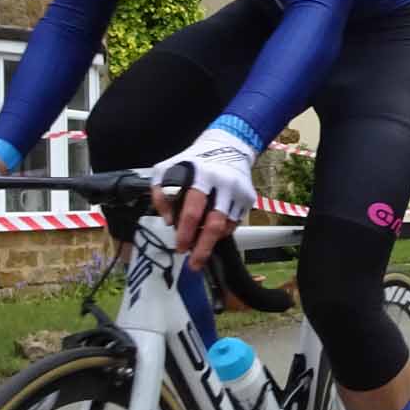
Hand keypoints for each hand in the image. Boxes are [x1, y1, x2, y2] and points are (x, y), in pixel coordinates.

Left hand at [152, 127, 259, 271]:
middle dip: (203, 248)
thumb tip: (169, 221)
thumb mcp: (168, 168)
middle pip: (214, 224)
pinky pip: (235, 222)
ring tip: (201, 245)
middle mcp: (223, 183)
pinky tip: (213, 229)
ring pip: (226, 226)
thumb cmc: (194, 161)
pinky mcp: (249, 197)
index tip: (180, 248)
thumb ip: (160, 193)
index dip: (185, 233)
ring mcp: (239, 191)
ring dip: (212, 240)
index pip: (192, 210)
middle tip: (194, 264)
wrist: (229, 145)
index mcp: (201, 175)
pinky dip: (223, 230)